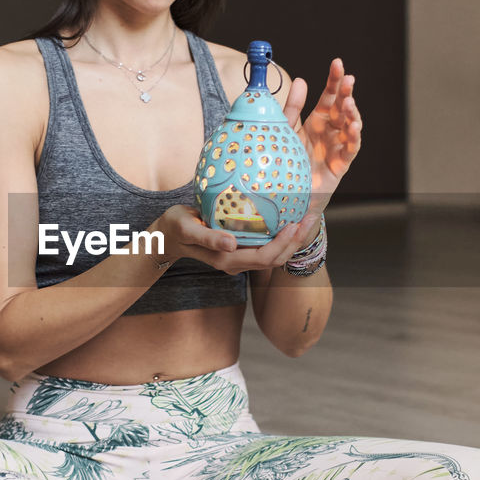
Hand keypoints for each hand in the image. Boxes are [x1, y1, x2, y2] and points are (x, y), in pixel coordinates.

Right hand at [152, 205, 307, 274]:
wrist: (167, 236)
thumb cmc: (175, 228)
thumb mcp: (187, 229)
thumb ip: (208, 238)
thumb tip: (231, 244)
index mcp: (227, 260)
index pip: (263, 257)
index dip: (283, 244)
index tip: (295, 224)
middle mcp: (237, 262)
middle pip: (275, 258)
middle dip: (296, 241)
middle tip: (312, 217)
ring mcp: (240, 257)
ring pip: (274, 255)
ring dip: (293, 239)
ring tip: (308, 217)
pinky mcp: (241, 249)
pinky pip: (267, 246)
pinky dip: (282, 236)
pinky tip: (291, 219)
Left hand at [282, 59, 362, 214]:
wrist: (287, 194)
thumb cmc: (288, 160)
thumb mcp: (286, 130)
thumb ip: (293, 107)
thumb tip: (301, 80)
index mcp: (318, 120)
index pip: (330, 95)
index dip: (334, 80)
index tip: (338, 63)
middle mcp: (331, 131)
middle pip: (343, 107)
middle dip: (346, 92)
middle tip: (348, 79)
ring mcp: (337, 146)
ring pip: (350, 125)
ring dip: (352, 113)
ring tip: (349, 102)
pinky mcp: (340, 164)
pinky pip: (351, 148)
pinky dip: (354, 137)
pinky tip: (354, 125)